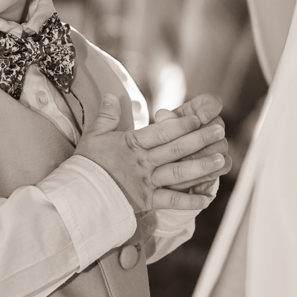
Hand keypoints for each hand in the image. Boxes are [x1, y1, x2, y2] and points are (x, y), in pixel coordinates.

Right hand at [75, 93, 229, 213]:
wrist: (77, 196)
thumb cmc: (85, 165)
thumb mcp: (93, 136)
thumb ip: (107, 115)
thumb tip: (113, 95)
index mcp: (131, 145)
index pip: (161, 132)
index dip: (182, 125)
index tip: (199, 117)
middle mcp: (142, 163)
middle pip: (175, 149)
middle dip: (199, 139)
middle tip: (219, 131)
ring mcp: (146, 183)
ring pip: (178, 173)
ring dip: (201, 166)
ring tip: (220, 159)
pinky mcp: (146, 202)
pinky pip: (171, 201)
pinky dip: (189, 200)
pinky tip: (207, 196)